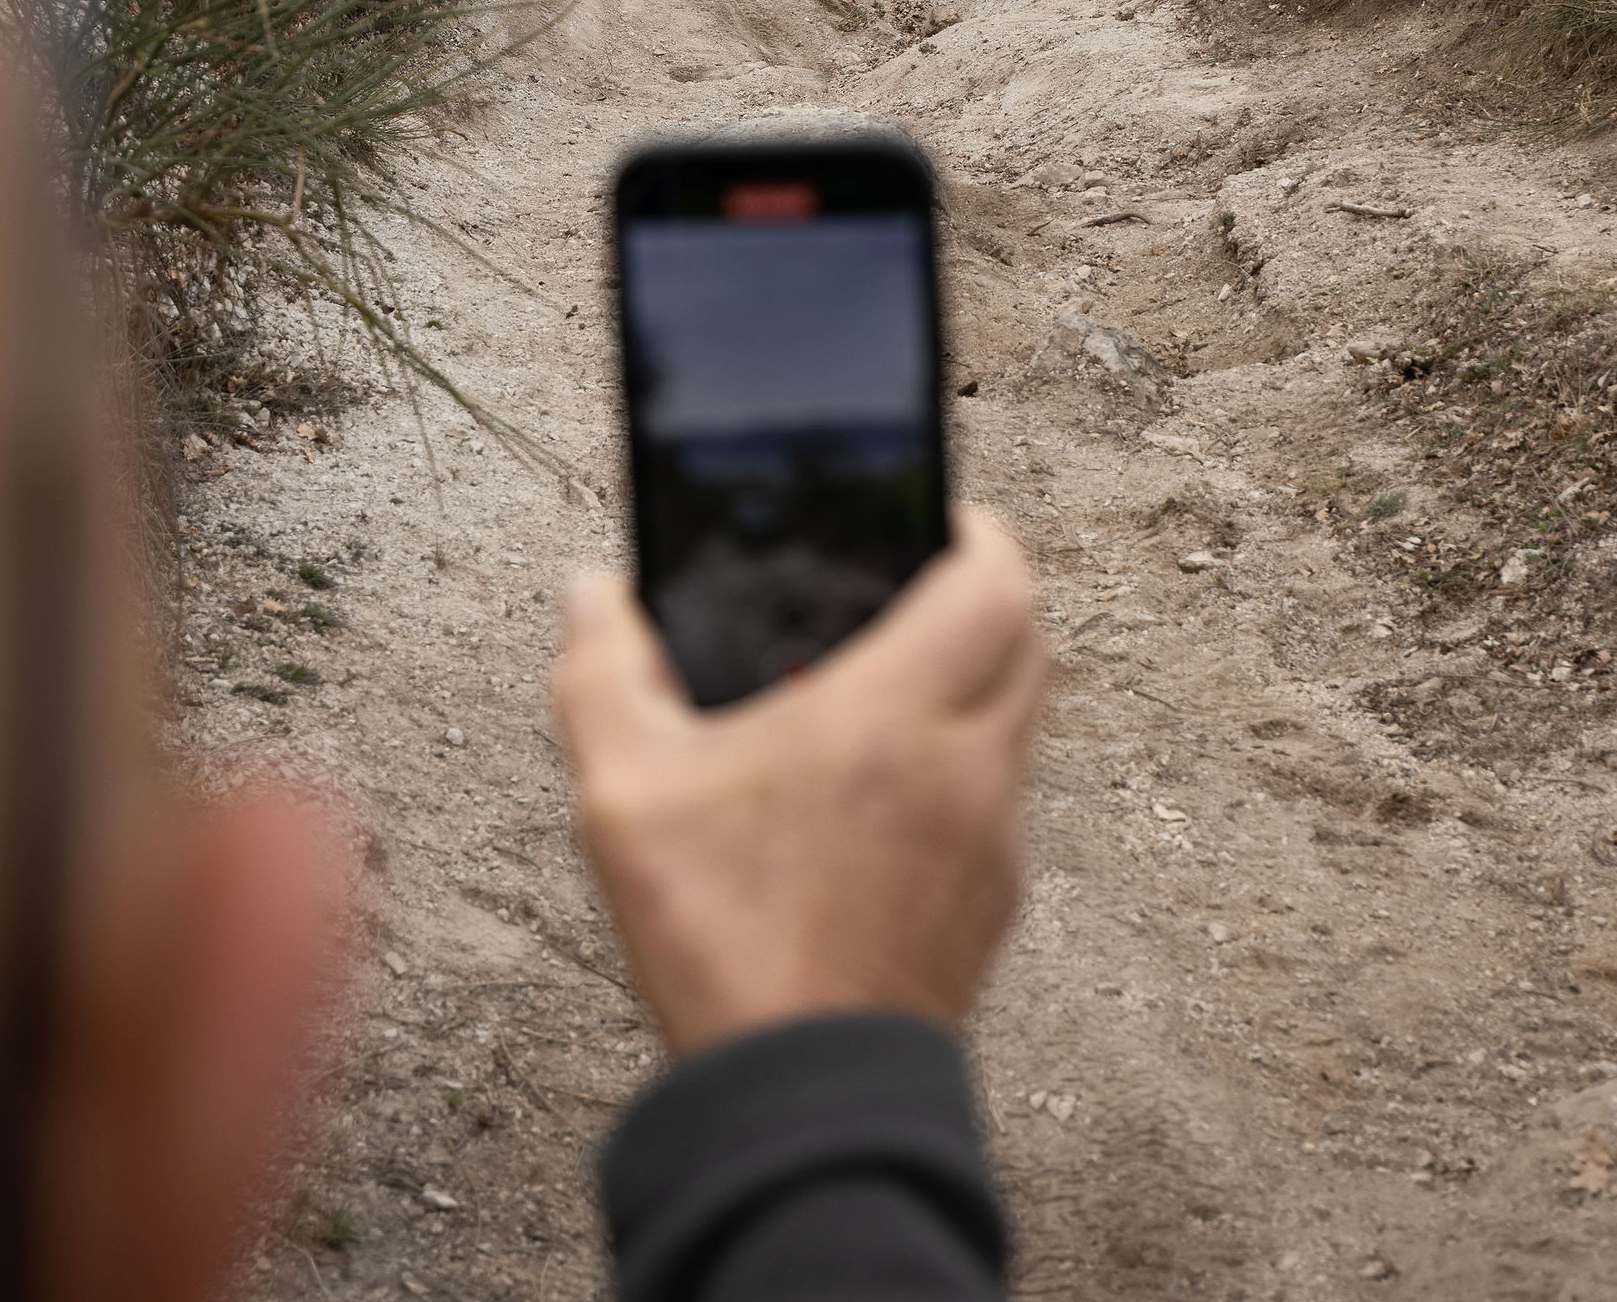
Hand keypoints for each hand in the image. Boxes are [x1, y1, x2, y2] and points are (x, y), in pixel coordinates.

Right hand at [552, 505, 1043, 1052]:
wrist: (803, 1102)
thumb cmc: (725, 943)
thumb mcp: (625, 796)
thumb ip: (603, 673)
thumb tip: (589, 594)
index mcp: (894, 715)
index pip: (996, 580)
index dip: (978, 530)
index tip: (939, 513)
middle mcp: (966, 764)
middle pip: (1027, 638)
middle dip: (984, 592)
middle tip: (916, 580)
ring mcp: (990, 840)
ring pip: (1017, 719)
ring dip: (973, 679)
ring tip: (883, 681)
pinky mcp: (990, 903)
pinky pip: (997, 798)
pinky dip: (960, 763)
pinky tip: (878, 790)